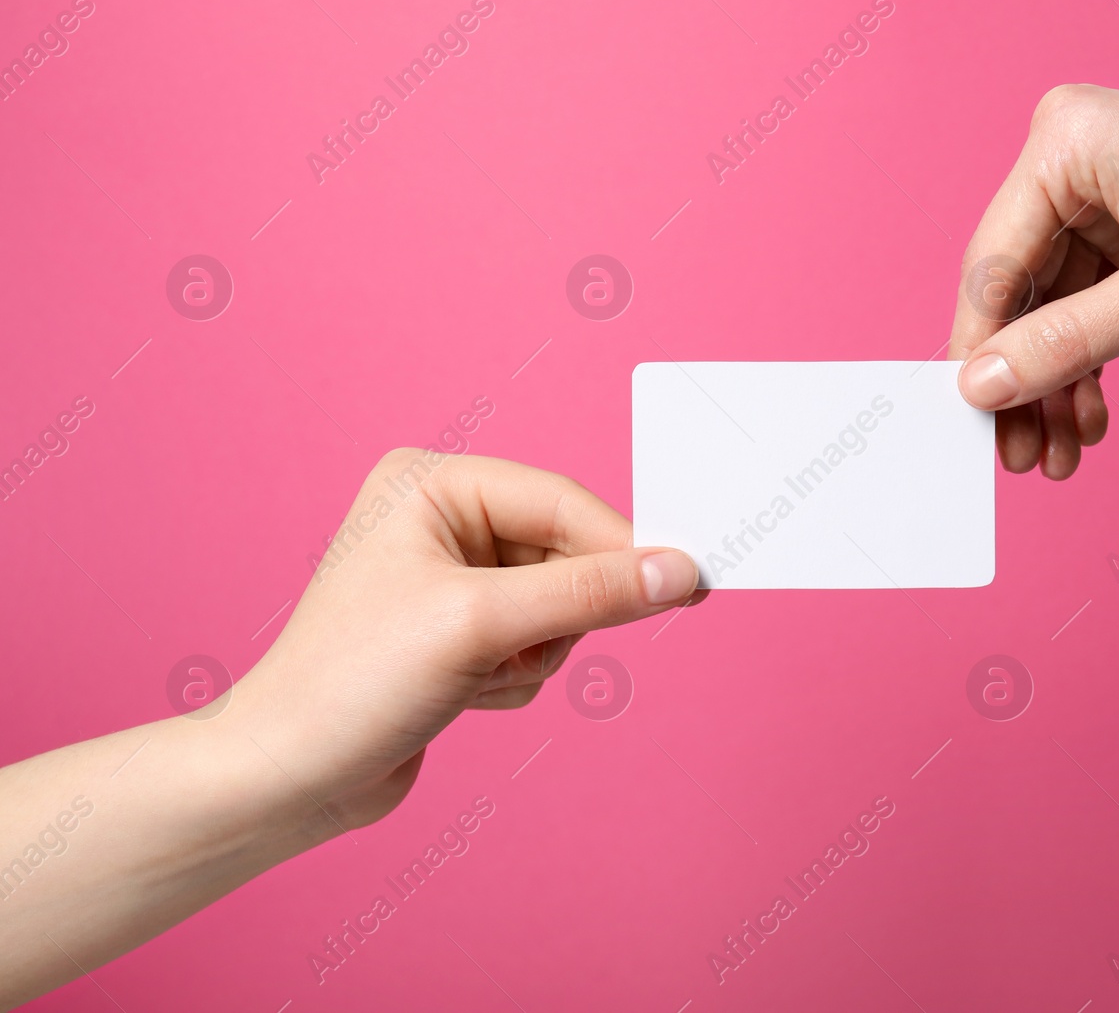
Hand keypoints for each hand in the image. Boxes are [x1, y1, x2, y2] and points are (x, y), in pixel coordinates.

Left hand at [228, 449, 701, 830]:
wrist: (286, 778)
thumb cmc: (352, 683)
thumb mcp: (481, 625)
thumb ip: (588, 593)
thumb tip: (678, 571)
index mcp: (432, 482)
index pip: (562, 502)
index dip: (624, 547)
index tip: (690, 582)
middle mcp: (441, 519)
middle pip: (567, 555)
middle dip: (555, 616)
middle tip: (519, 650)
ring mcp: (452, 577)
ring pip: (559, 606)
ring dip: (534, 654)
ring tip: (475, 675)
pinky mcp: (460, 632)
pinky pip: (536, 643)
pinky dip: (516, 676)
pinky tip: (463, 694)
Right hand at [948, 84, 1118, 478]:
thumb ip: (1066, 343)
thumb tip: (979, 387)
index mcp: (1064, 144)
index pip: (992, 267)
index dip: (981, 355)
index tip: (973, 428)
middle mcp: (1073, 160)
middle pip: (1018, 292)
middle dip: (1024, 380)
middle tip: (1018, 457)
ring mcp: (1104, 194)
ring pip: (1053, 309)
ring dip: (1058, 383)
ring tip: (1060, 456)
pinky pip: (1092, 304)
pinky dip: (1093, 361)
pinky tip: (1092, 419)